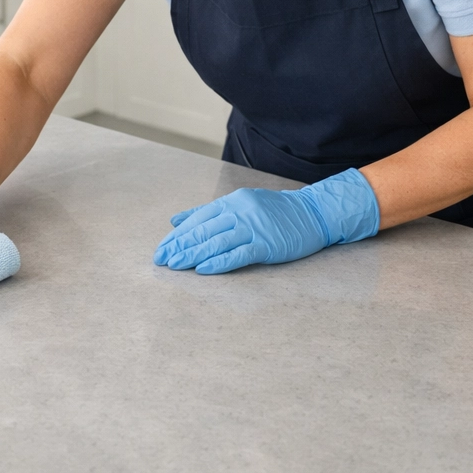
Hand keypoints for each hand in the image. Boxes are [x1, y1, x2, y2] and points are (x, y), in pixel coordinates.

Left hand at [153, 167, 379, 274]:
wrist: (312, 213)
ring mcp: (253, 227)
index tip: (161, 248)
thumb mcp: (239, 203)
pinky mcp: (266, 244)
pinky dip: (219, 262)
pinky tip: (203, 270)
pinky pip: (238, 254)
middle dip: (180, 246)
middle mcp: (239, 212)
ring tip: (175, 265)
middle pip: (203, 230)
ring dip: (193, 255)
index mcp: (231, 201)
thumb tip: (176, 221)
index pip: (197, 219)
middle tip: (161, 260)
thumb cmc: (273, 210)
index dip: (178, 235)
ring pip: (216, 242)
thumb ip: (207, 212)